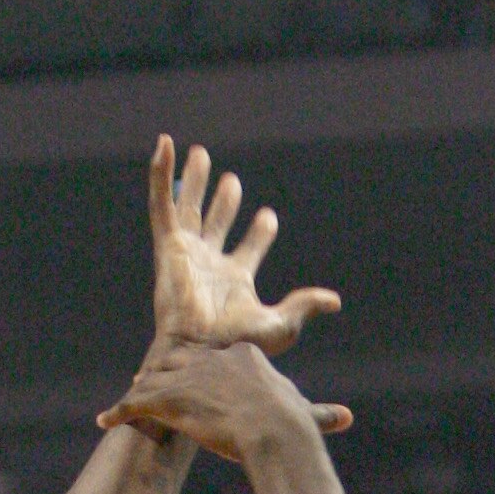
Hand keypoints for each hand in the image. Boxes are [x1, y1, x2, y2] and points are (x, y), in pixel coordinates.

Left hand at [100, 336, 351, 463]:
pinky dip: (118, 412)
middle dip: (162, 372)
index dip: (198, 370)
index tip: (190, 378)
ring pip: (153, 381)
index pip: (212, 357)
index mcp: (242, 355)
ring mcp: (188, 376)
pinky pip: (135, 403)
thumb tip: (346, 418)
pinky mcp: (169, 398)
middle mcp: (212, 358)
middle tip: (144, 382)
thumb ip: (319, 414)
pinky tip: (105, 421)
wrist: (275, 434)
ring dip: (138, 393)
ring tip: (121, 406)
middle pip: (178, 360)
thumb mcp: (307, 415)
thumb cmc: (293, 428)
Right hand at [148, 135, 341, 357]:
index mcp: (234, 283)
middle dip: (223, 203)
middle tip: (231, 181)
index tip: (269, 217)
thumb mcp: (280, 324)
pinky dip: (160, 174)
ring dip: (193, 182)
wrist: (201, 348)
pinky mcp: (167, 246)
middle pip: (215, 225)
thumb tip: (334, 301)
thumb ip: (303, 306)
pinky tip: (164, 145)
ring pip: (188, 210)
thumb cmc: (239, 344)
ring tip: (200, 154)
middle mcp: (208, 267)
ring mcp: (186, 254)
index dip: (260, 233)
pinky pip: (161, 203)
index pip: (249, 250)